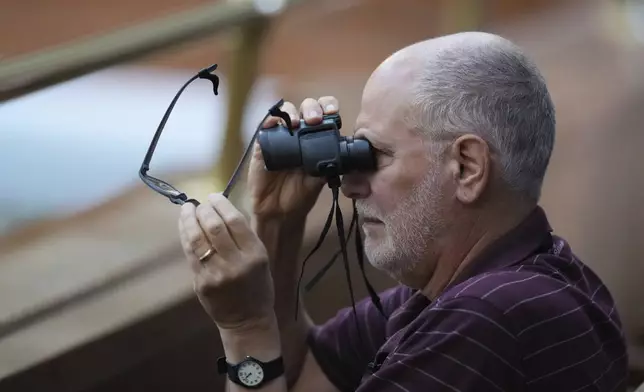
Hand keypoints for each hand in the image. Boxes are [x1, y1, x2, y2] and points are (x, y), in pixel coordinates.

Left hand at [178, 193, 274, 330]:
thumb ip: (245, 237)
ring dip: (189, 219)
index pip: (235, 220)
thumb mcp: (261, 259)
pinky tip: (185, 225)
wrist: (247, 321)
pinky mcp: (201, 283)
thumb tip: (222, 209)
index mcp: (255, 255)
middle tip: (201, 204)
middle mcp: (236, 263)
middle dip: (204, 210)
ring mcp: (216, 274)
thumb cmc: (258, 287)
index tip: (214, 196)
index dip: (221, 204)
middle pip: (214, 227)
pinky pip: (190, 253)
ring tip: (188, 209)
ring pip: (197, 239)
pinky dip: (185, 235)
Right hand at [248, 96, 339, 219]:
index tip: (334, 113)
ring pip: (286, 112)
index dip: (329, 107)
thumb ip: (328, 163)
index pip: (325, 113)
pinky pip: (266, 126)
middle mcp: (300, 133)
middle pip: (307, 107)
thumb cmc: (301, 194)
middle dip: (313, 108)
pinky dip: (270, 120)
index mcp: (317, 138)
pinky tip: (274, 123)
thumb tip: (341, 153)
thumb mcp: (320, 179)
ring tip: (296, 123)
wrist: (280, 211)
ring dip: (292, 112)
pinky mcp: (264, 143)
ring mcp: (281, 136)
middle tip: (315, 120)